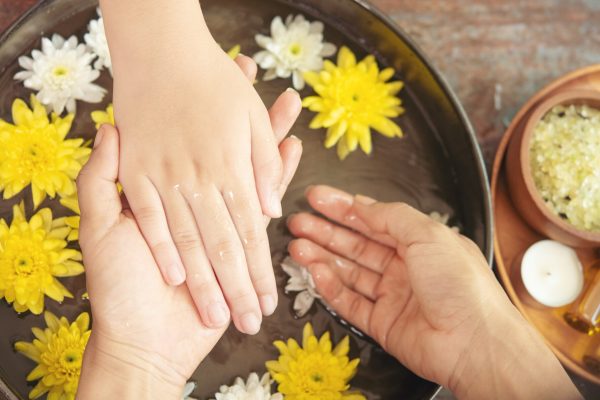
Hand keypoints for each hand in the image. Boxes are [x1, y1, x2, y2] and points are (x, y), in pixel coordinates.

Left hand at [76, 62, 301, 396]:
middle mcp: (196, 201)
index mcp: (164, 193)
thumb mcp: (99, 228)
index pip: (192, 140)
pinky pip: (263, 203)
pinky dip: (279, 178)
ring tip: (290, 106)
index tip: (226, 75)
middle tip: (266, 82)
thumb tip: (111, 130)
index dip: (205, 109)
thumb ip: (100, 180)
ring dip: (271, 139)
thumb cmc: (116, 286)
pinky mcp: (242, 241)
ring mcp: (222, 219)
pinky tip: (294, 151)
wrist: (143, 338)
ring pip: (251, 170)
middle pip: (227, 151)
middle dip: (248, 118)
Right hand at [287, 185, 579, 399]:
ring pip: (349, 272)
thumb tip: (361, 203)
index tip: (317, 198)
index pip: (374, 220)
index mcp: (419, 242)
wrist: (474, 343)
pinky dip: (331, 287)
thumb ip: (391, 217)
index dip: (344, 207)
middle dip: (326, 231)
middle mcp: (404, 267)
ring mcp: (392, 296)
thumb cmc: (459, 284)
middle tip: (298, 222)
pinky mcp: (382, 323)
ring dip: (322, 257)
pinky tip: (315, 272)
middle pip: (356, 245)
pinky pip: (350, 302)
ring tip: (296, 246)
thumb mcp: (428, 235)